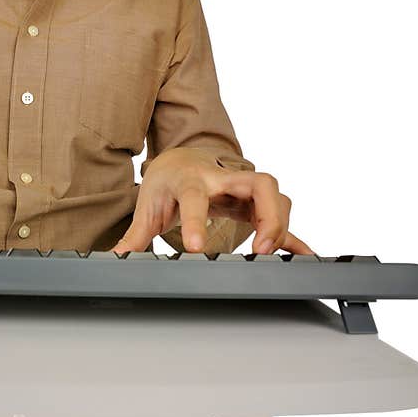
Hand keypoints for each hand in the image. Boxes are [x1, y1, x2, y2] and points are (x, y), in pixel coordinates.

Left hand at [113, 147, 311, 254]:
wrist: (178, 158)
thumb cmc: (166, 181)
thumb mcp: (147, 206)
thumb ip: (135, 235)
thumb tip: (115, 258)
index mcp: (190, 181)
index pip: (196, 197)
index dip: (197, 222)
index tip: (198, 248)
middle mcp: (222, 178)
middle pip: (258, 184)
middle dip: (267, 214)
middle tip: (260, 248)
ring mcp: (241, 187)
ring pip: (275, 194)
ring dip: (280, 223)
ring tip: (270, 254)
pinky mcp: (252, 201)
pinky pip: (278, 215)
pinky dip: (292, 236)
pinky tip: (302, 255)